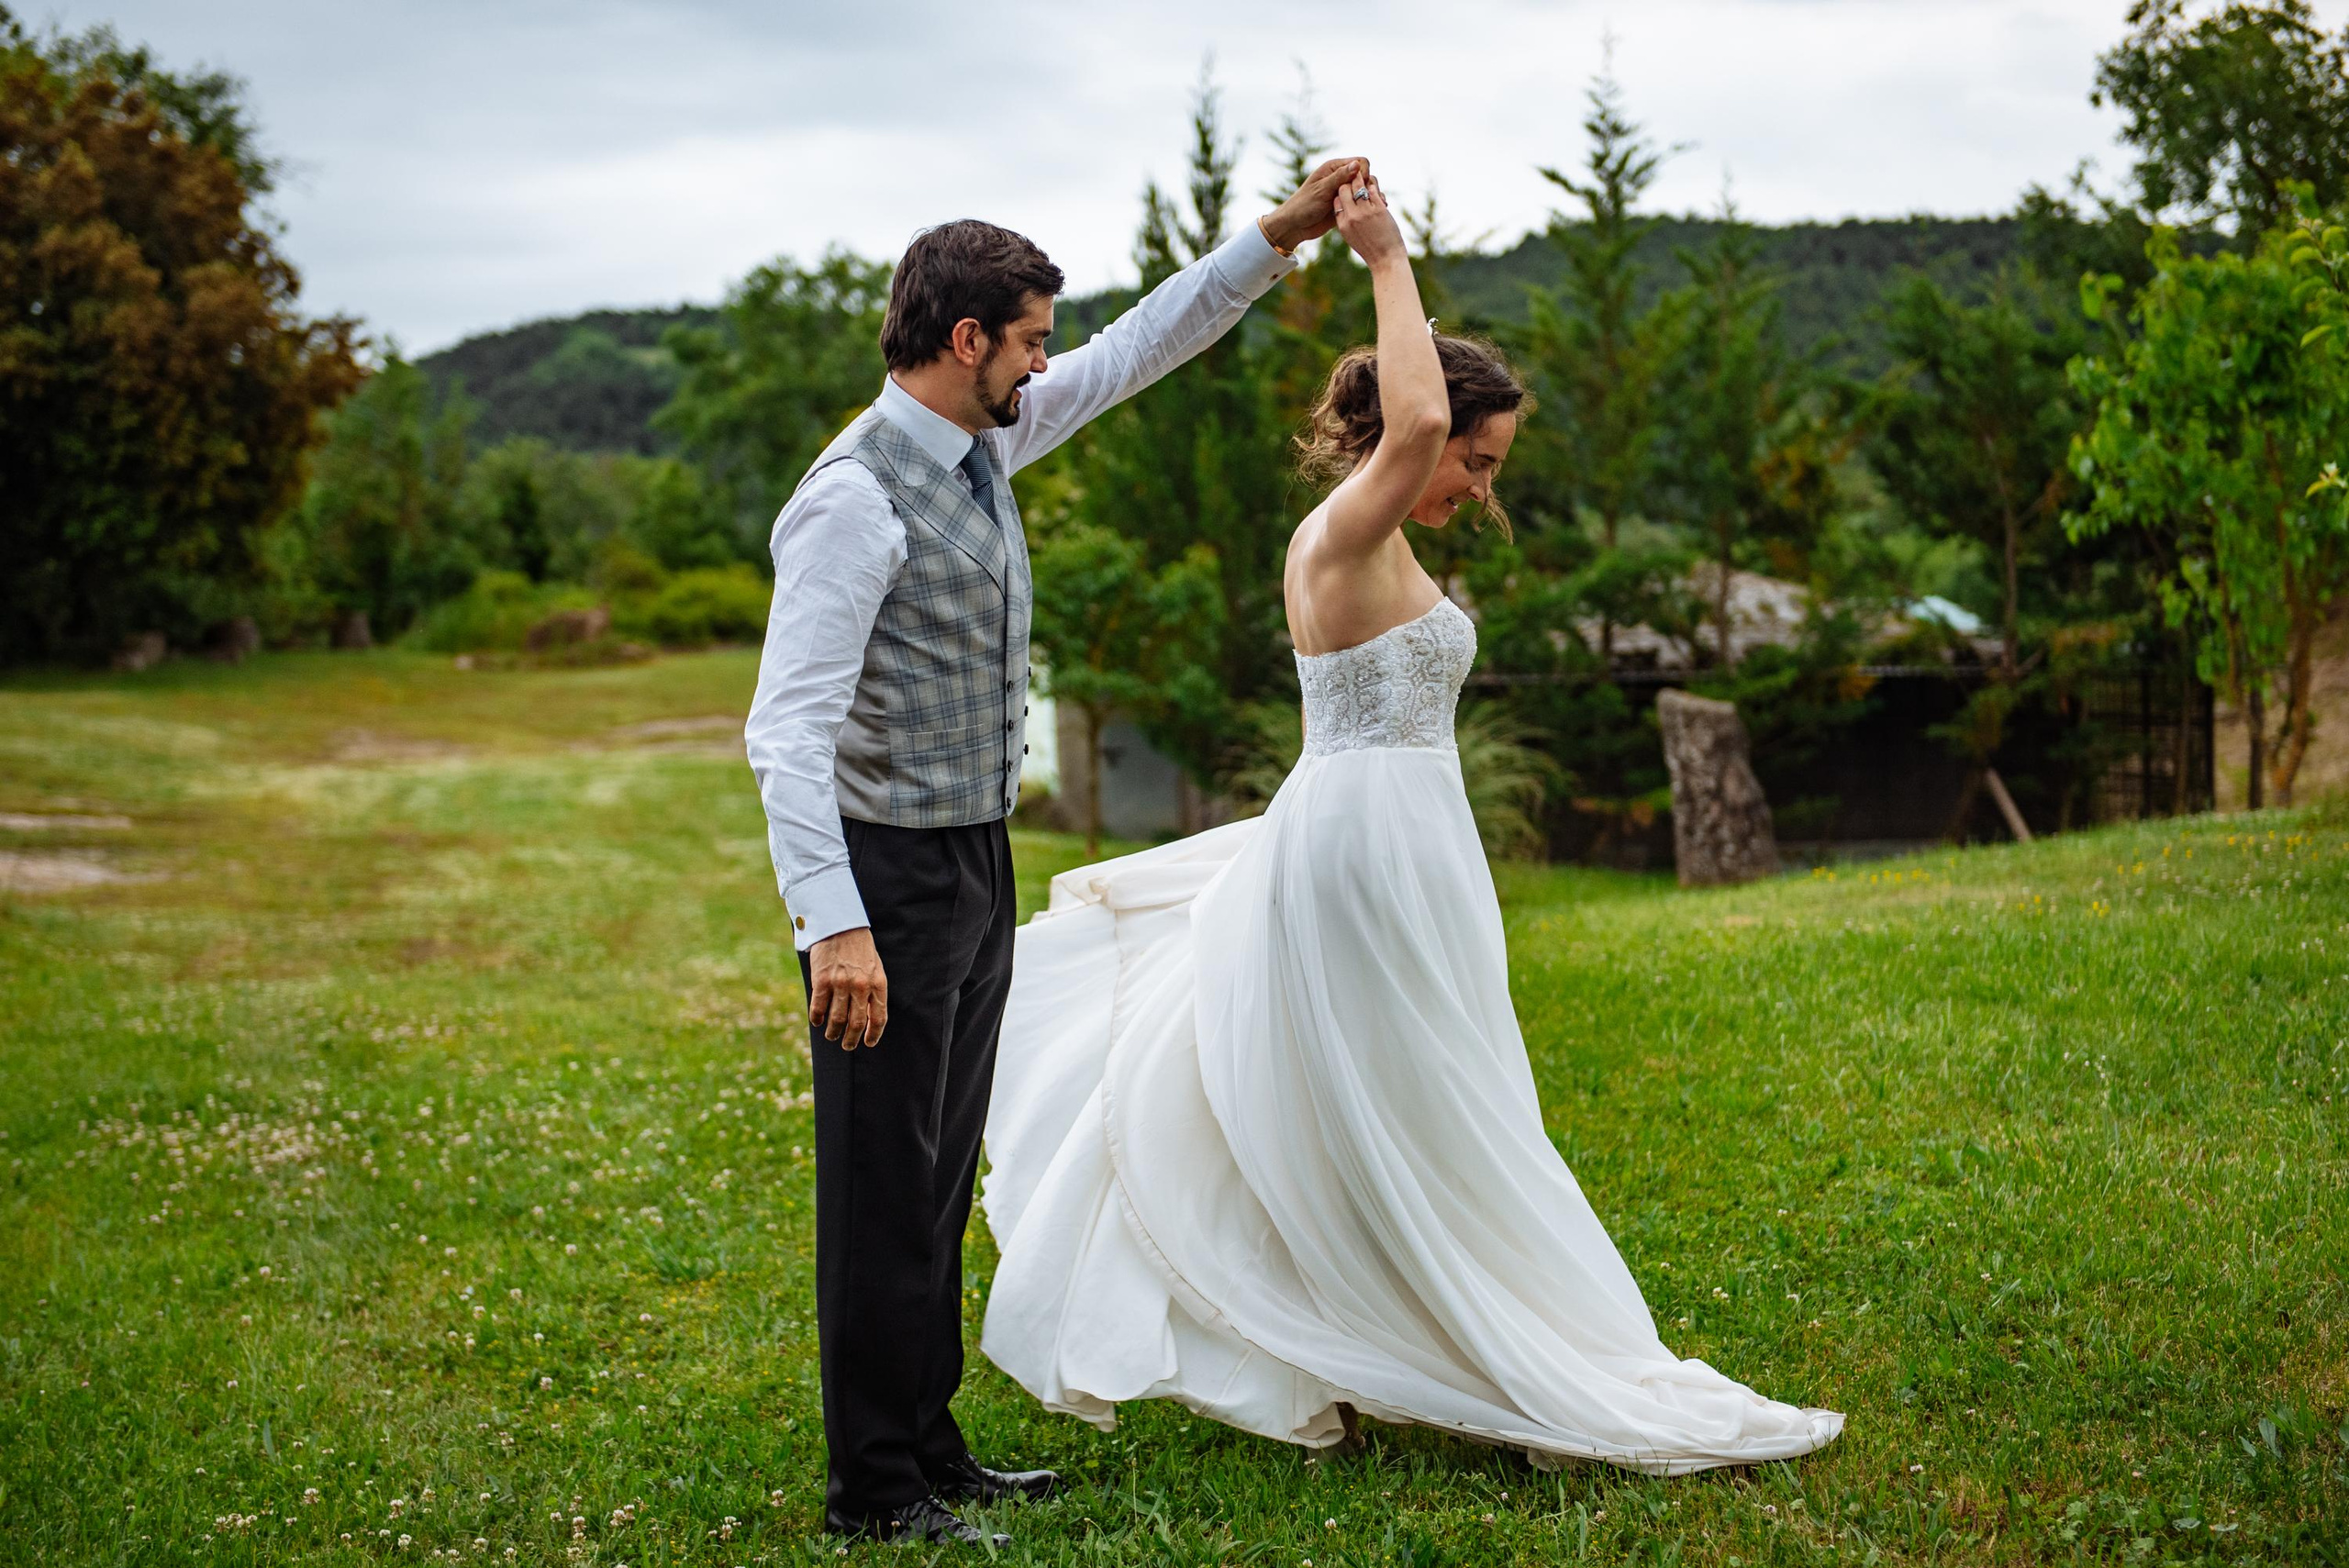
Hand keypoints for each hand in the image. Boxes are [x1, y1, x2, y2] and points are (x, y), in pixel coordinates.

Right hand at [808, 927, 887, 1049]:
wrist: (840, 925)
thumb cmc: (859, 949)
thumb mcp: (875, 968)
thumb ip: (874, 992)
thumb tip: (868, 1019)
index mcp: (878, 983)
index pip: (878, 1018)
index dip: (873, 1035)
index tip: (868, 1043)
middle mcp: (860, 986)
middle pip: (856, 1023)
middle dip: (851, 1040)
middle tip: (847, 1046)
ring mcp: (840, 984)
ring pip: (837, 1019)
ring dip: (833, 1032)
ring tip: (831, 1035)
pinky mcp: (821, 980)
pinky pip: (818, 1008)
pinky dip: (817, 1019)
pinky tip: (817, 1022)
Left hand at [1261, 156, 1366, 251]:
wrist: (1295, 226)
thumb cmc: (1303, 205)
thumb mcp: (1321, 190)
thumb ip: (1339, 177)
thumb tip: (1357, 164)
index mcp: (1334, 168)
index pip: (1360, 162)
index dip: (1363, 173)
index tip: (1360, 186)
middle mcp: (1341, 177)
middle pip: (1366, 175)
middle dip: (1369, 186)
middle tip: (1367, 199)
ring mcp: (1345, 192)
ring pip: (1366, 190)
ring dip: (1371, 196)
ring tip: (1376, 207)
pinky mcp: (1346, 206)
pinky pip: (1361, 203)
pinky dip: (1368, 206)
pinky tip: (1372, 213)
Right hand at [1334, 169, 1404, 269]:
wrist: (1386, 260)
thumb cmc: (1371, 250)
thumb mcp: (1352, 237)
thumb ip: (1348, 222)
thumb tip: (1348, 208)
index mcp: (1343, 225)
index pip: (1336, 200)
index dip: (1340, 193)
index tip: (1345, 189)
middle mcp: (1352, 217)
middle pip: (1344, 189)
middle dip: (1348, 181)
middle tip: (1353, 176)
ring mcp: (1365, 212)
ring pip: (1358, 186)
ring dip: (1360, 179)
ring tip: (1363, 176)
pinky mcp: (1379, 210)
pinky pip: (1373, 190)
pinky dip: (1372, 185)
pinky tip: (1373, 184)